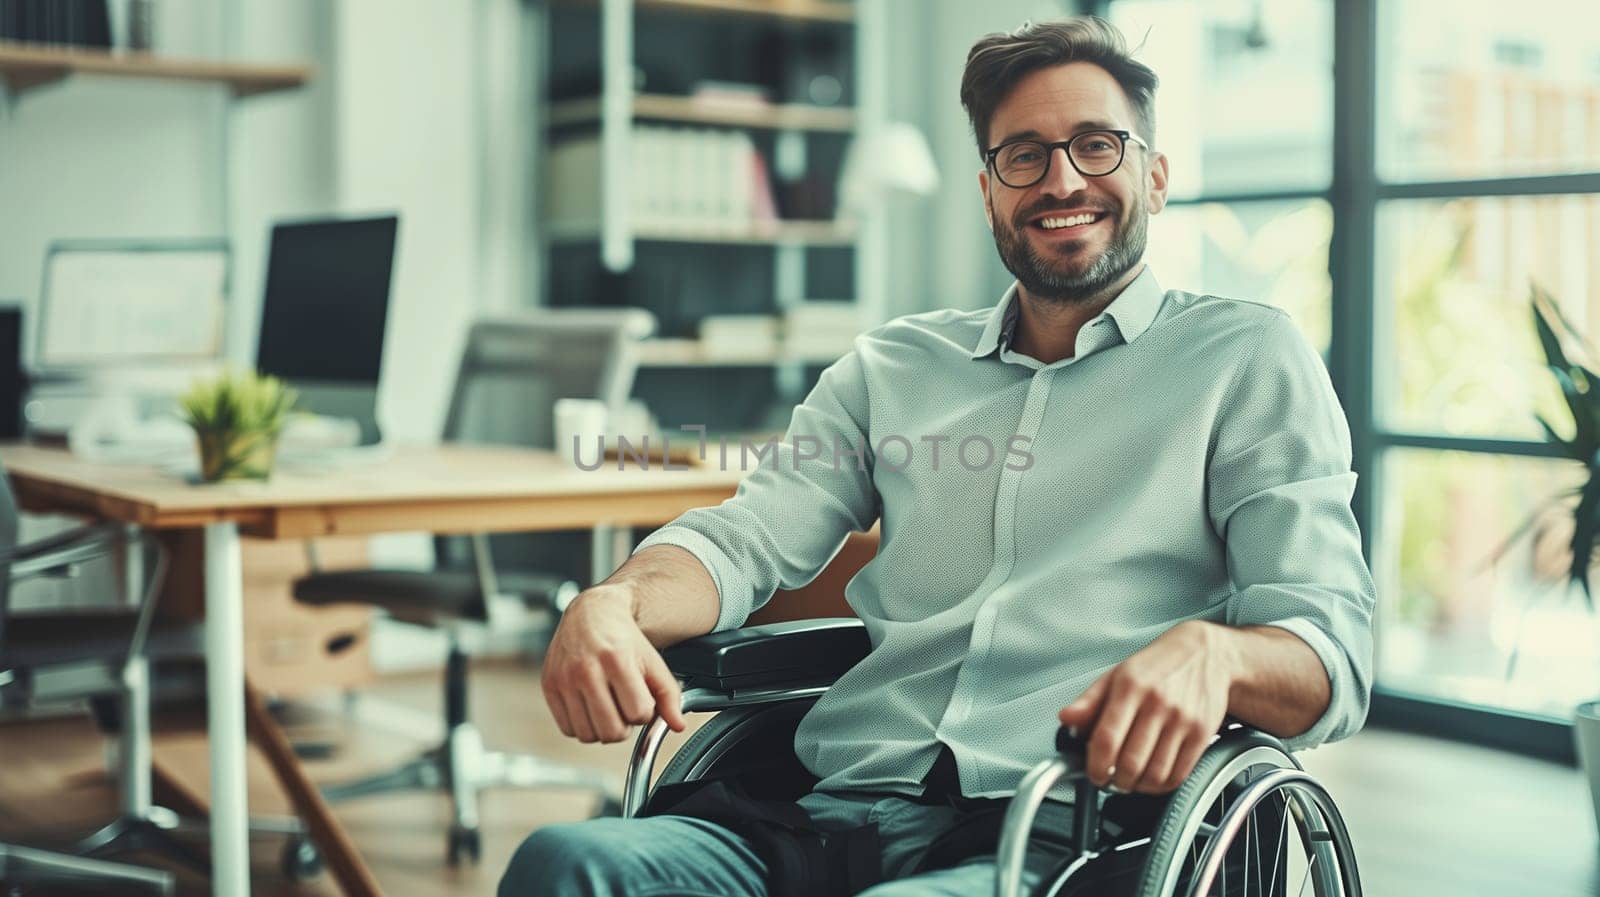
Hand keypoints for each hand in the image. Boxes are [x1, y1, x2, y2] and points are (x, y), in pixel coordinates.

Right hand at [540, 586, 685, 743]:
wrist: (590, 614)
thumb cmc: (624, 639)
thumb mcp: (653, 661)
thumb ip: (669, 694)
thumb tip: (678, 726)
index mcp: (616, 659)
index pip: (638, 713)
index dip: (644, 711)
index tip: (641, 697)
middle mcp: (586, 669)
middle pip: (612, 731)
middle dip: (624, 725)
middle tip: (624, 705)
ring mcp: (564, 678)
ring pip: (589, 735)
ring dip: (602, 727)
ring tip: (607, 705)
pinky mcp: (549, 685)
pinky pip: (568, 729)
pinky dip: (582, 725)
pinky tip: (590, 706)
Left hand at [1056, 620, 1235, 794]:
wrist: (1206, 653)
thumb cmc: (1158, 666)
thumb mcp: (1117, 675)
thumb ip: (1089, 701)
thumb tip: (1066, 719)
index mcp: (1130, 687)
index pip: (1106, 739)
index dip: (1096, 766)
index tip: (1093, 774)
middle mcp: (1157, 703)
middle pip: (1130, 763)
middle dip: (1116, 781)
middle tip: (1111, 779)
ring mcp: (1182, 719)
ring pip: (1155, 774)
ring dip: (1138, 787)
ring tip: (1130, 779)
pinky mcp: (1202, 732)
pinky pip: (1179, 774)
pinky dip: (1161, 785)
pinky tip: (1152, 778)